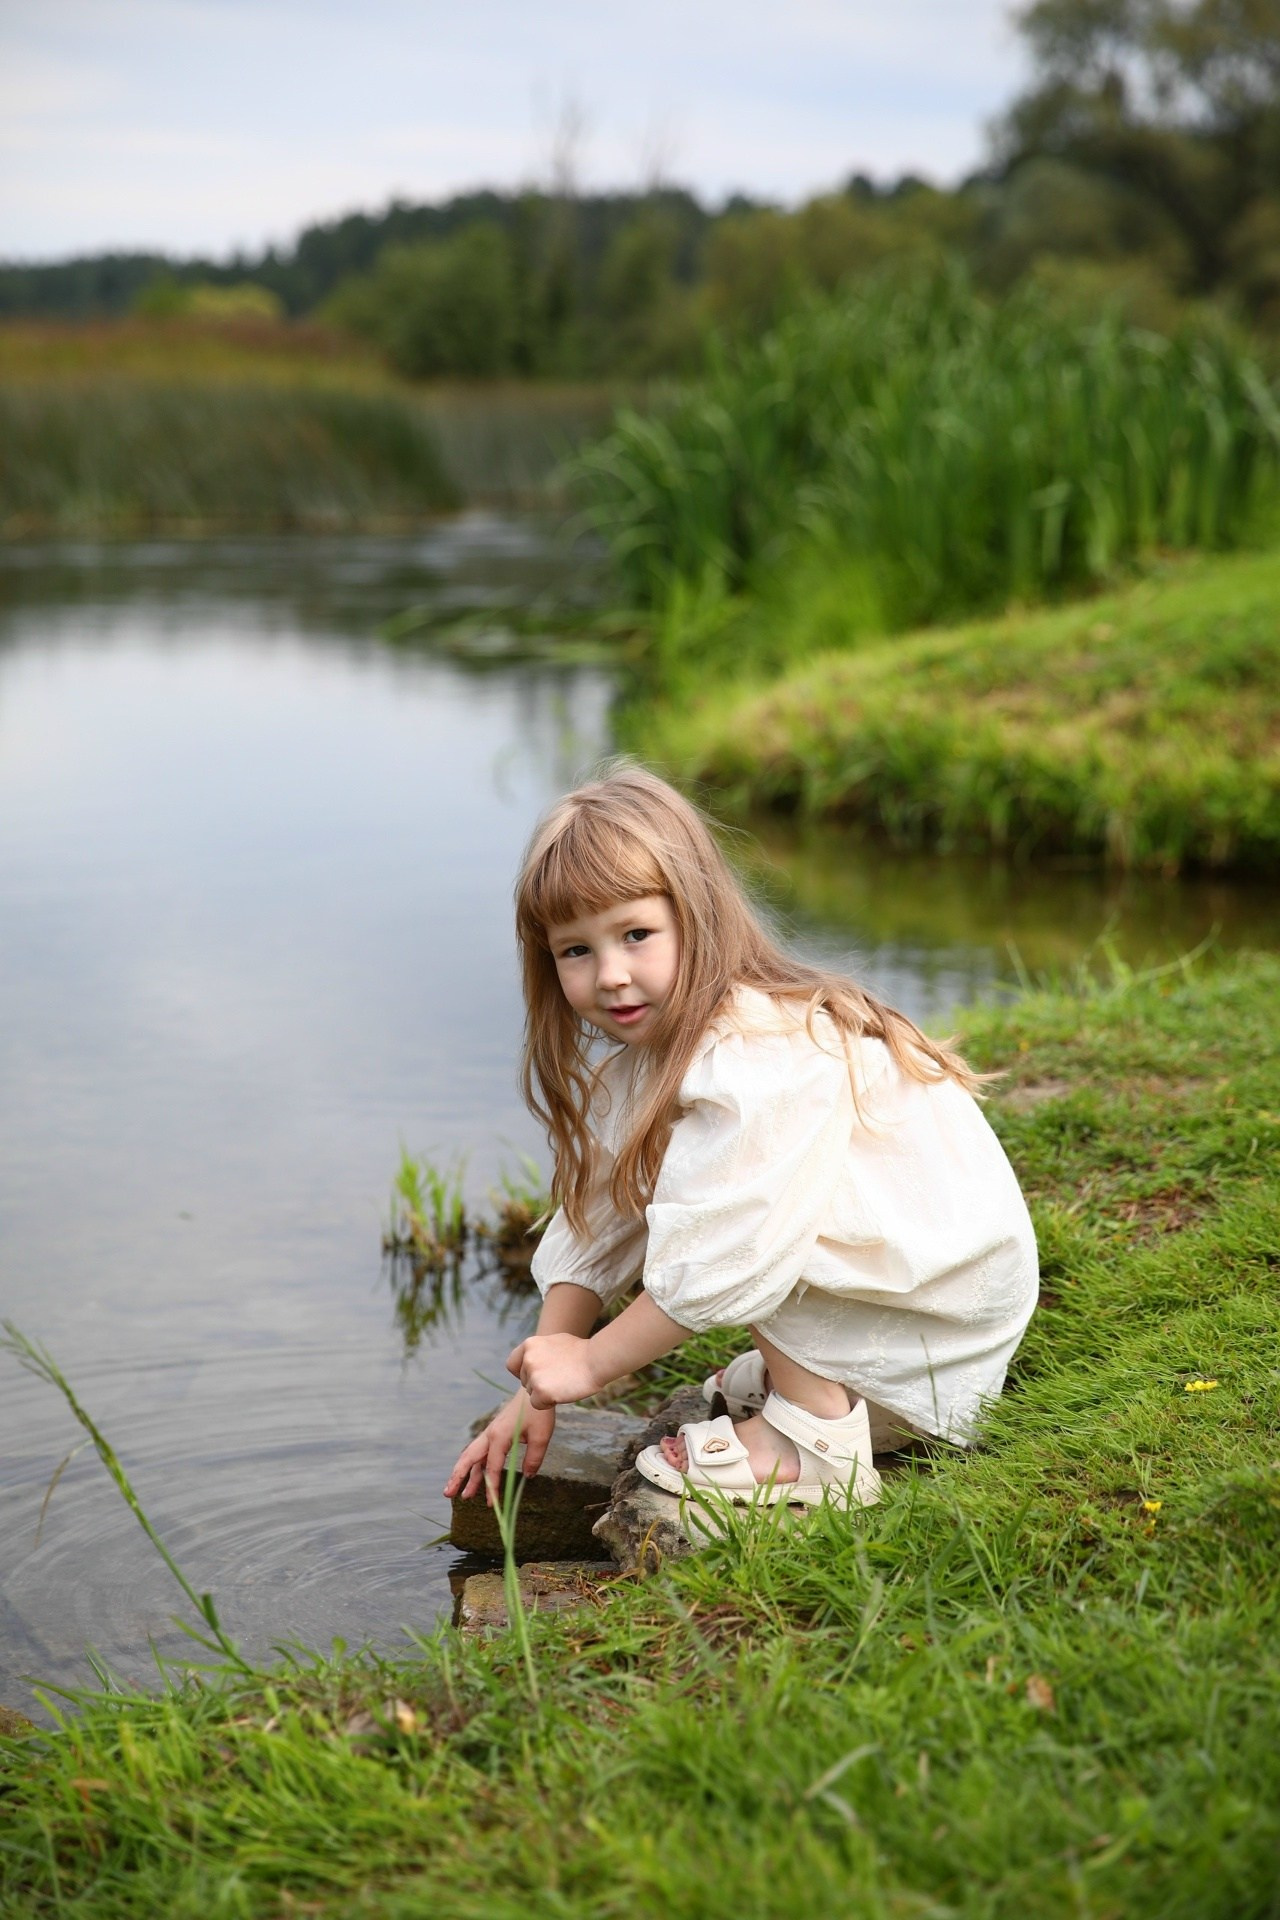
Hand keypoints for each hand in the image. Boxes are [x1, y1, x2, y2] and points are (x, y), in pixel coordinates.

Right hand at [442, 1389, 555, 1505]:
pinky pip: (480, 1452)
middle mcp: (490, 1436)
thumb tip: (527, 1477)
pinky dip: (475, 1466)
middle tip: (448, 1494)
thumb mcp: (541, 1436)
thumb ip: (533, 1458)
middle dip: (458, 1477)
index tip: (492, 1504)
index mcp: (499, 1437)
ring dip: (465, 1474)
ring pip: (473, 1457)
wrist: (534, 1388)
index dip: (491, 1487)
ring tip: (461, 1494)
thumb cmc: (538, 1412)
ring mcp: (491, 1434)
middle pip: (469, 1459)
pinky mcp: (495, 1433)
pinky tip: (474, 1477)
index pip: (491, 1468)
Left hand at [506, 1331, 600, 1409]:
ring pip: (530, 1393)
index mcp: (530, 1344)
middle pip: (524, 1381)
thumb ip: (540, 1352)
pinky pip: (537, 1404)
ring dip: (544, 1393)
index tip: (535, 1376)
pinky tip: (562, 1393)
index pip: (512, 1364)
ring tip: (563, 1384)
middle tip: (558, 1380)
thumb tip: (531, 1359)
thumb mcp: (555, 1342)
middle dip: (538, 1384)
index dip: (522, 1372)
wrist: (596, 1360)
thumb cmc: (581, 1352)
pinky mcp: (541, 1391)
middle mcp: (528, 1359)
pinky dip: (548, 1403)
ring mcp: (534, 1375)